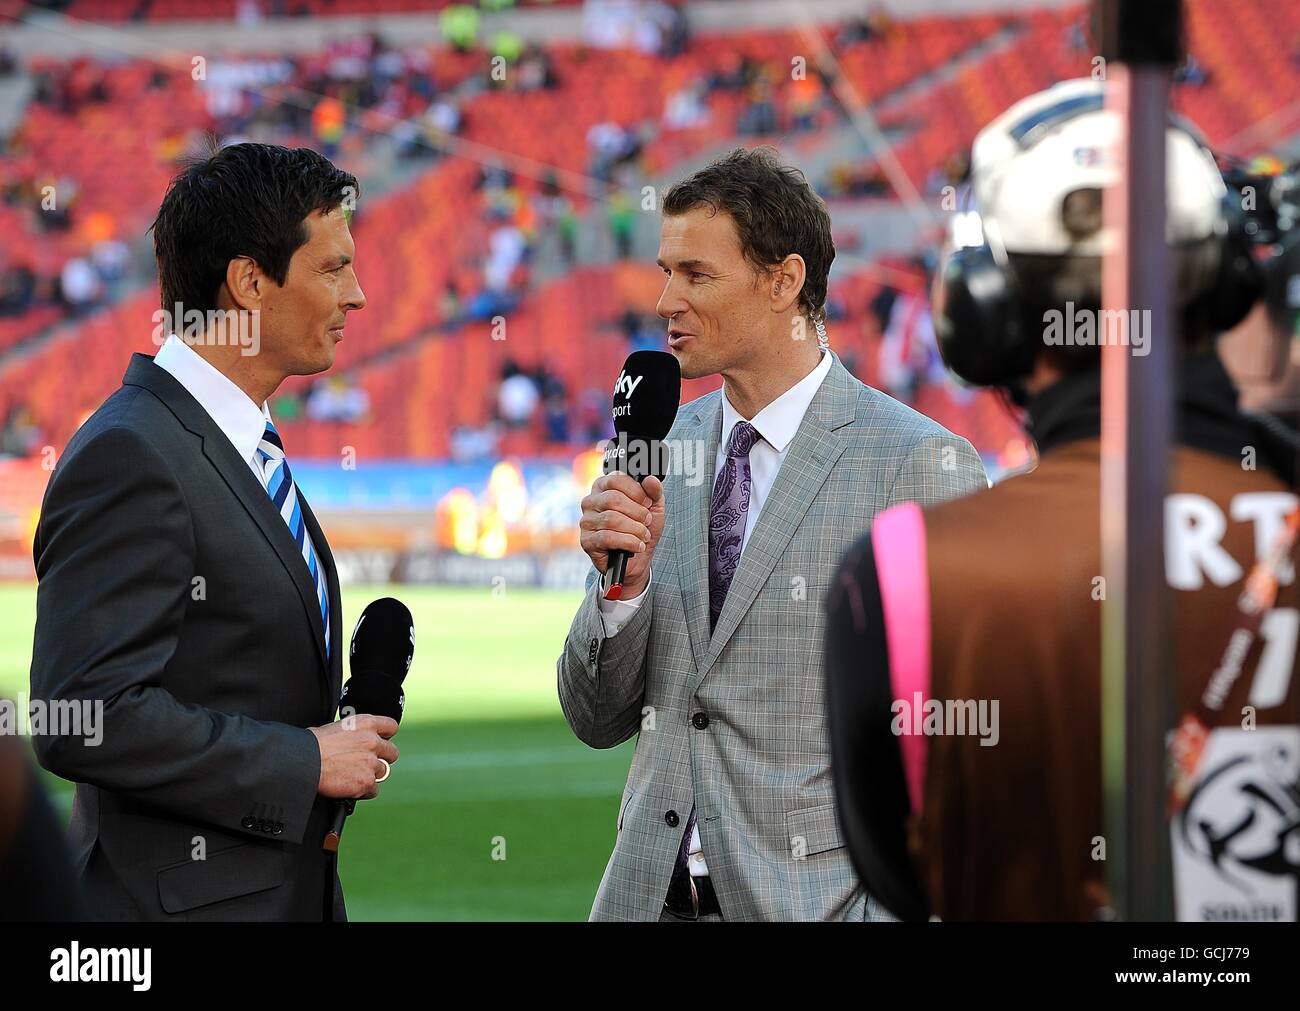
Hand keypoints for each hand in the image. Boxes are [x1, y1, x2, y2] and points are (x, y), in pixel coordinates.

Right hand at [310, 714, 398, 799]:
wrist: (303, 762)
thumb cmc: (311, 745)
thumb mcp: (335, 728)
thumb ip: (353, 734)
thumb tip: (354, 740)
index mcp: (365, 723)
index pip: (391, 727)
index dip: (386, 736)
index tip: (380, 742)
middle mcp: (372, 741)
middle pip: (392, 753)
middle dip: (381, 759)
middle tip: (366, 764)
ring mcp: (371, 762)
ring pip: (383, 772)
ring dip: (371, 775)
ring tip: (353, 776)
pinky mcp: (366, 781)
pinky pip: (373, 790)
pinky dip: (363, 791)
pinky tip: (350, 787)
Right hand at [579, 472, 664, 598]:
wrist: (638, 558)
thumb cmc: (641, 527)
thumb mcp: (653, 507)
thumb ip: (654, 491)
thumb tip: (650, 479)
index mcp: (604, 486)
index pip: (615, 479)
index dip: (635, 491)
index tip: (648, 502)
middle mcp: (591, 501)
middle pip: (613, 499)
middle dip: (637, 512)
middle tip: (647, 521)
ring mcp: (586, 521)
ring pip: (611, 519)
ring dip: (635, 529)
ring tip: (644, 535)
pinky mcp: (587, 541)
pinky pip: (608, 538)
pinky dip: (628, 542)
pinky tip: (637, 546)